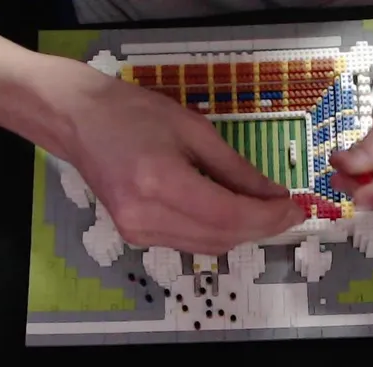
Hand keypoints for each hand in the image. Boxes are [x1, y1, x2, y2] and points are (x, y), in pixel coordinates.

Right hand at [53, 65, 303, 253]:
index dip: (267, 217)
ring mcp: (137, 232)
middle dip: (261, 227)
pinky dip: (217, 232)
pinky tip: (232, 214)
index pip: (227, 215)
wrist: (78, 122)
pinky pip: (190, 243)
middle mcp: (146, 216)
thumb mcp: (193, 129)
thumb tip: (274, 195)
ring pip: (208, 246)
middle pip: (221, 237)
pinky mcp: (135, 237)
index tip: (294, 208)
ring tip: (265, 212)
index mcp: (159, 182)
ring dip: (242, 233)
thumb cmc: (131, 113)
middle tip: (288, 210)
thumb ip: (236, 168)